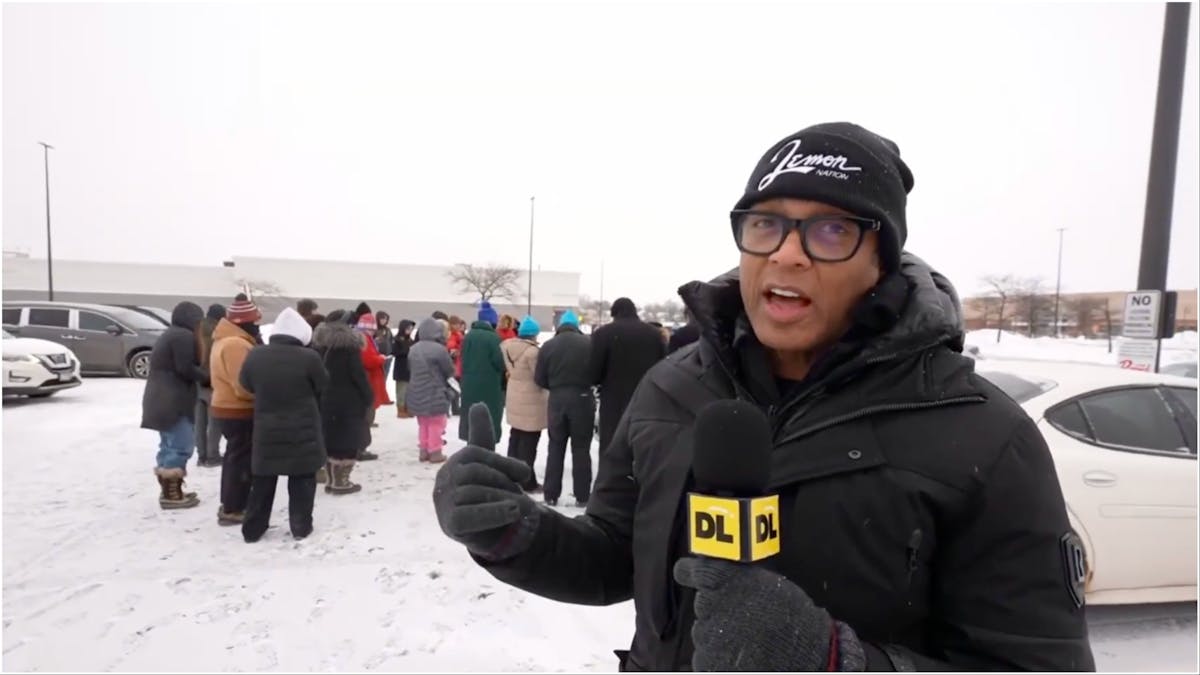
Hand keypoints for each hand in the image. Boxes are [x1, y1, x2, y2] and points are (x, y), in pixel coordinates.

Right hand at [432, 404, 539, 560]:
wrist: (492, 533)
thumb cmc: (489, 494)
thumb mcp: (489, 464)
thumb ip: (482, 437)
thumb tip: (478, 404)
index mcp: (454, 463)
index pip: (475, 454)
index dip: (503, 463)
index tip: (525, 475)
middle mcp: (443, 481)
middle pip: (475, 473)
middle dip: (503, 483)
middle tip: (523, 497)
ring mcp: (443, 503)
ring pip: (476, 493)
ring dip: (505, 499)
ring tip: (523, 508)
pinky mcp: (449, 524)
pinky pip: (471, 515)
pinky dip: (495, 513)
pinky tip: (513, 512)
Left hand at [673, 558, 865, 671]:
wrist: (805, 650)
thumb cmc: (790, 615)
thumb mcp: (763, 582)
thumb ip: (735, 578)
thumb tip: (716, 577)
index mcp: (722, 579)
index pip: (690, 571)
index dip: (688, 573)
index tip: (687, 574)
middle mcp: (708, 604)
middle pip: (702, 607)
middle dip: (717, 612)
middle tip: (744, 620)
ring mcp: (706, 636)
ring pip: (703, 634)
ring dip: (718, 637)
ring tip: (748, 641)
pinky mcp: (709, 663)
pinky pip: (704, 660)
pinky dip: (718, 661)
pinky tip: (742, 657)